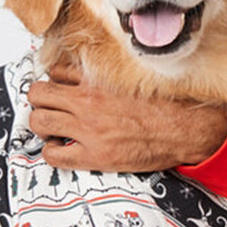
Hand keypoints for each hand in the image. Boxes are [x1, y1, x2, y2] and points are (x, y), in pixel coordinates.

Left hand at [27, 62, 226, 171]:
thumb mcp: (137, 76)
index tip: (58, 87)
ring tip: (53, 127)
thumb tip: (95, 70)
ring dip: (42, 124)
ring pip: (39, 121)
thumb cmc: (169, 105)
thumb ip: (112, 72)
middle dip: (40, 100)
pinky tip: (62, 149)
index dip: (54, 80)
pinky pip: (53, 155)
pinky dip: (52, 152)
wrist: (189, 129)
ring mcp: (89, 129)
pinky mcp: (94, 155)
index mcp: (100, 81)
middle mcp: (89, 102)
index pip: (55, 71)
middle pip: (38, 94)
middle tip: (49, 107)